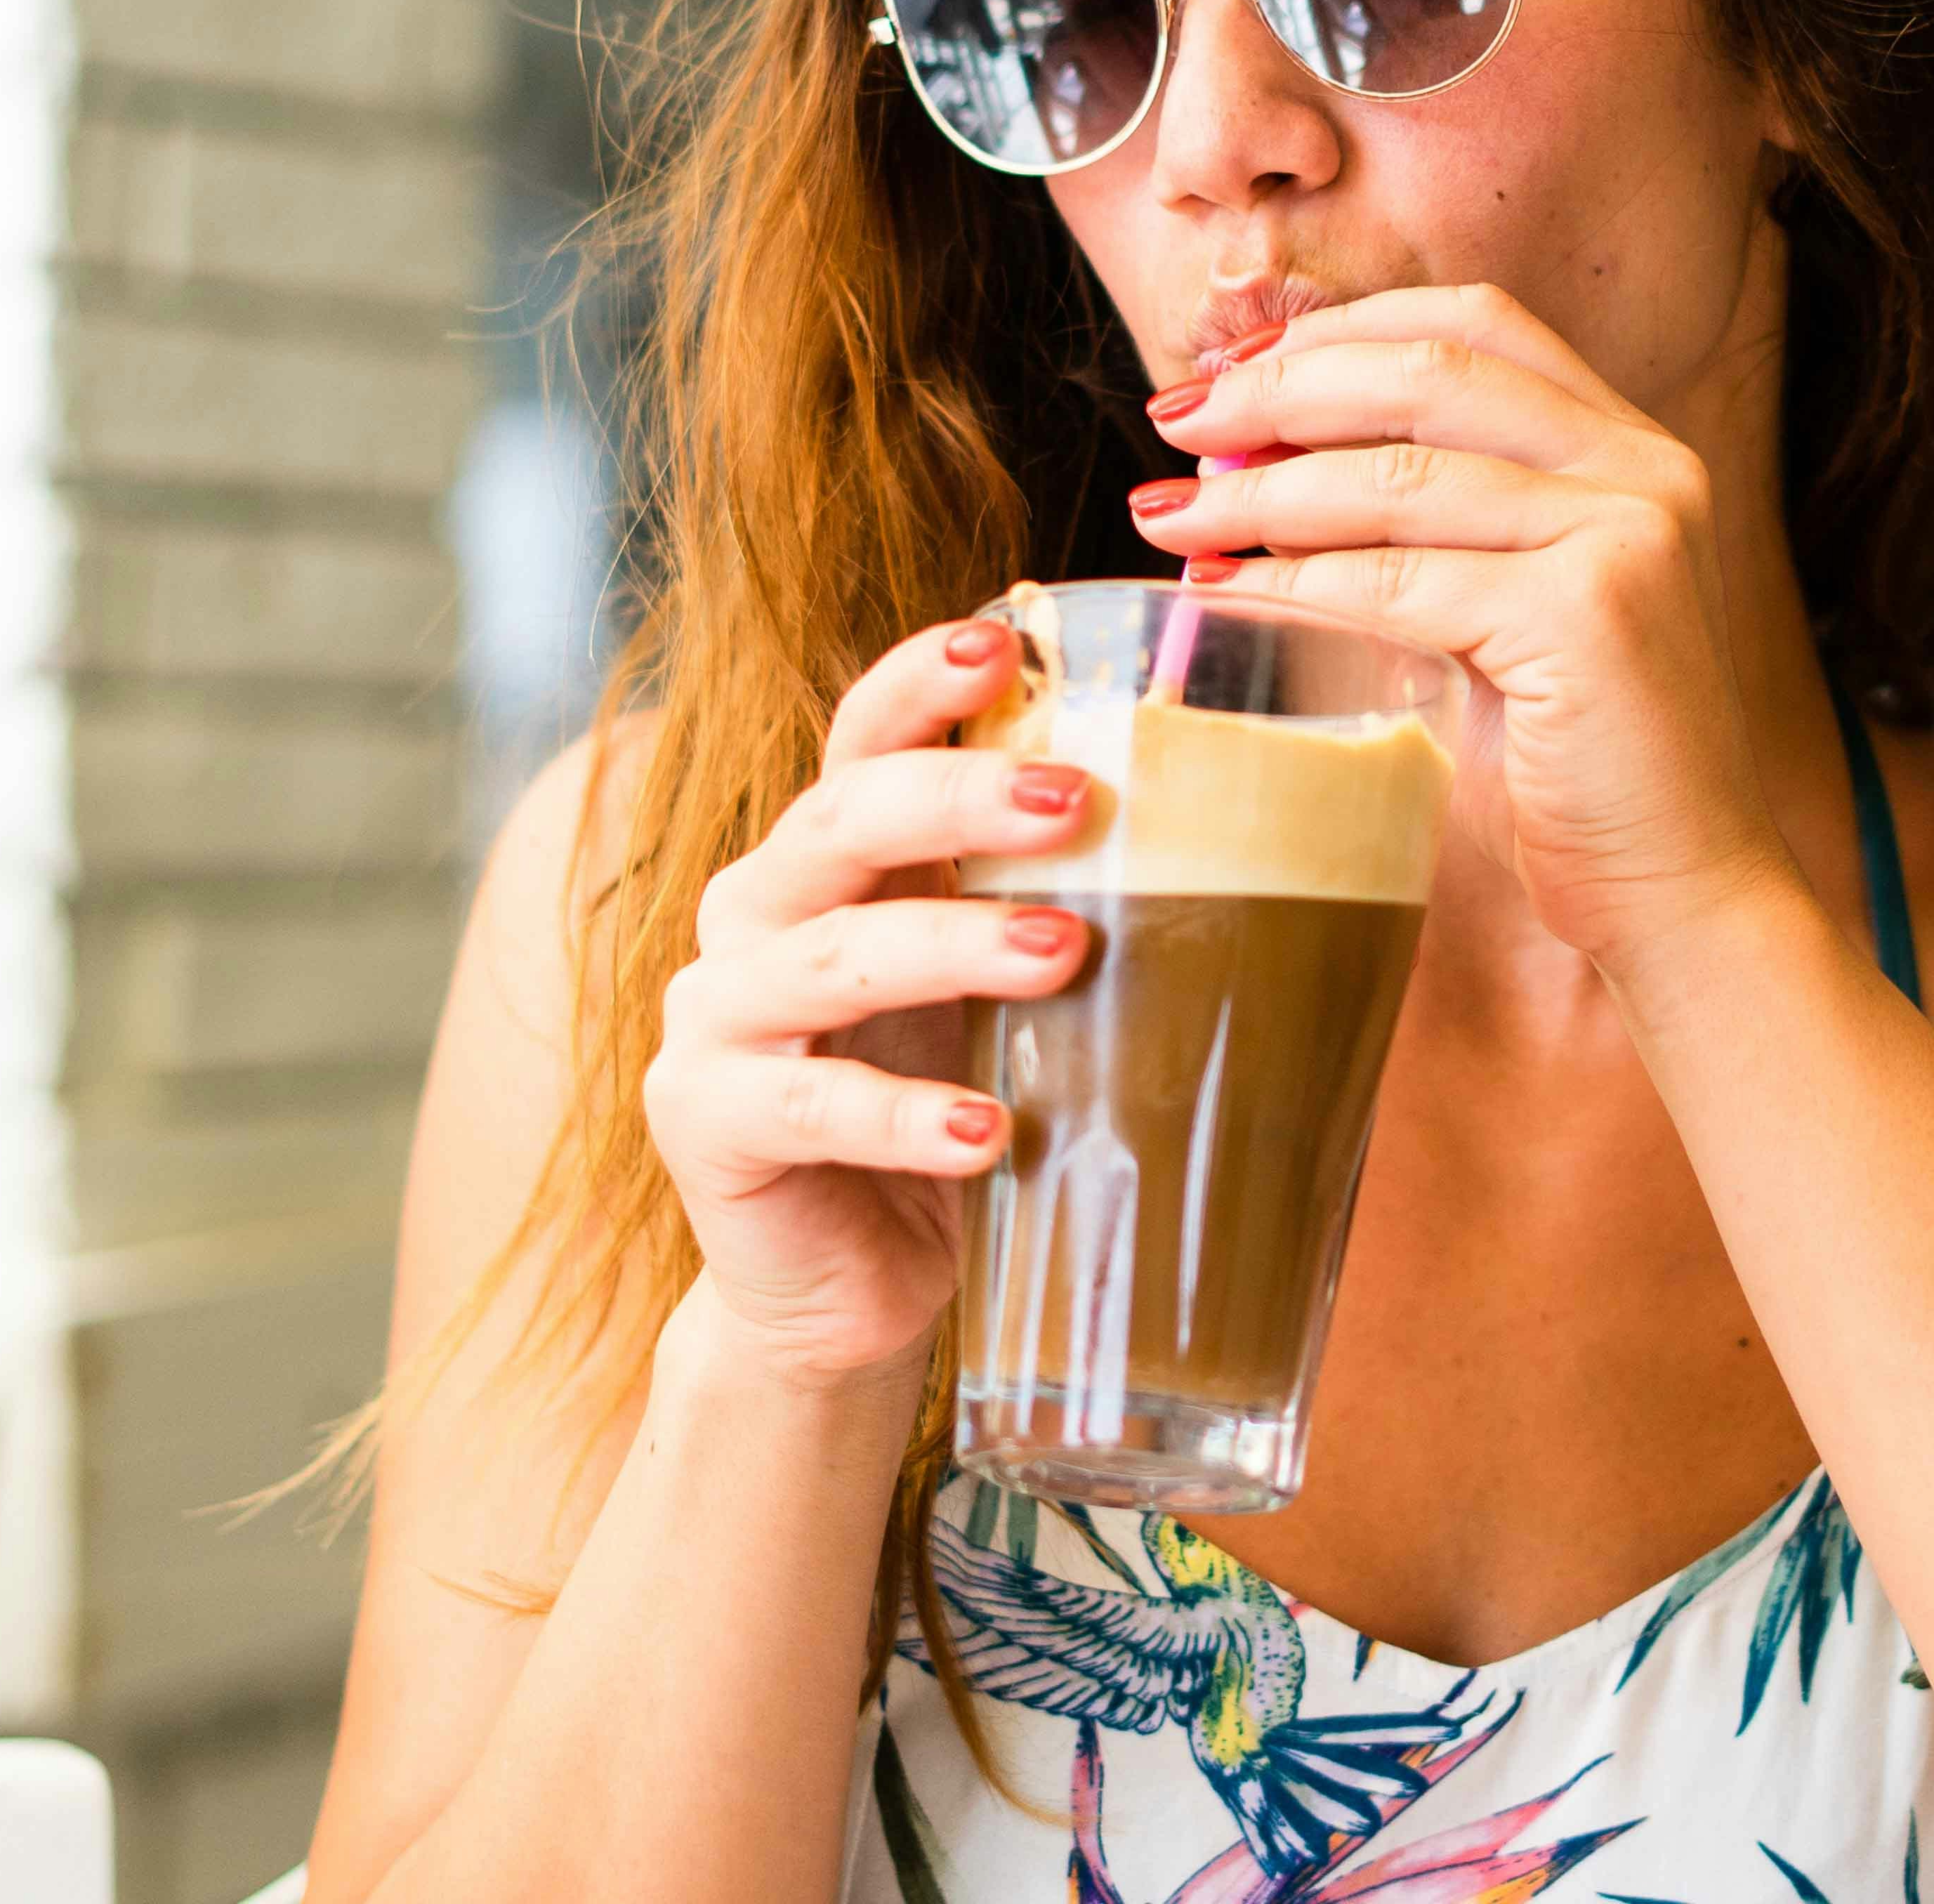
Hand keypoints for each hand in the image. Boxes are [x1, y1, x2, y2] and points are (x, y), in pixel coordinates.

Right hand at [644, 618, 1098, 1388]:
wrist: (852, 1289)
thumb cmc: (950, 1113)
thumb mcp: (1004, 998)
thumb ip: (1053, 907)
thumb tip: (1233, 824)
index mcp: (829, 863)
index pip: (859, 740)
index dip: (917, 685)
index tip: (999, 644)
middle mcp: (755, 916)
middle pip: (837, 822)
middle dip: (955, 797)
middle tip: (1079, 800)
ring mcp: (713, 1017)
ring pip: (827, 957)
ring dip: (951, 947)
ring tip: (1064, 952)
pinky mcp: (700, 1122)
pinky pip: (803, 1104)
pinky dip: (900, 1115)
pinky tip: (986, 1133)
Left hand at [1132, 283, 1797, 972]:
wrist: (1681, 895)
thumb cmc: (1571, 762)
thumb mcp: (1500, 608)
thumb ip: (1420, 527)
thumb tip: (1248, 465)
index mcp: (1628, 447)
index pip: (1472, 325)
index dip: (1339, 330)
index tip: (1227, 371)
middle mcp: (1643, 469)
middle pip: (1429, 372)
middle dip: (1280, 389)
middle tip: (1176, 424)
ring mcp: (1627, 534)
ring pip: (1401, 475)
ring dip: (1261, 491)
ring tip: (1172, 516)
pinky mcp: (1589, 614)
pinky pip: (1400, 580)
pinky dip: (1294, 582)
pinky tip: (1226, 594)